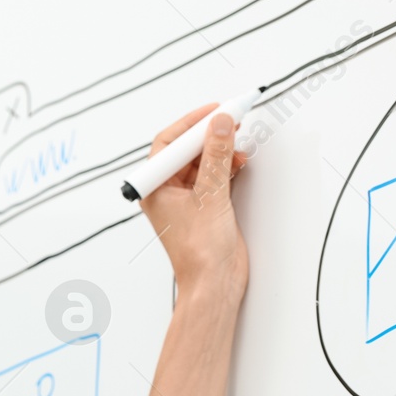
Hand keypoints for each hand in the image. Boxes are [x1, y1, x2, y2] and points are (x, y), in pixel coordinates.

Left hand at [137, 103, 249, 293]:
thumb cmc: (199, 253)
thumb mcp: (210, 195)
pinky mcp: (205, 206)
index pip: (168, 143)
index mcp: (155, 189)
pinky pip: (214, 175)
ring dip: (221, 151)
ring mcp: (186, 200)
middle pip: (186, 150)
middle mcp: (167, 192)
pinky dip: (227, 166)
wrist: (213, 284)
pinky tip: (239, 161)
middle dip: (209, 135)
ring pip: (202, 162)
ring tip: (238, 144)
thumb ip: (216, 156)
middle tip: (231, 120)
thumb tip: (218, 125)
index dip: (192, 123)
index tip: (215, 111)